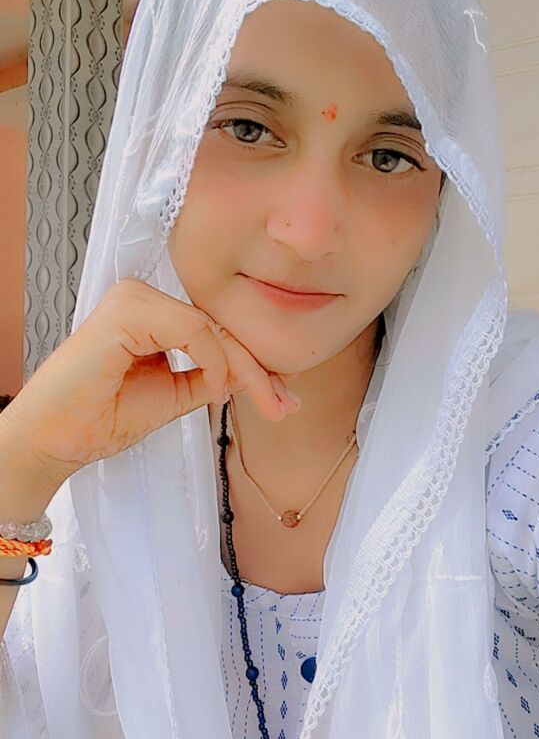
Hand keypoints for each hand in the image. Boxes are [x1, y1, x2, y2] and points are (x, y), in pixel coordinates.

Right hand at [0, 278, 300, 491]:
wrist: (54, 440)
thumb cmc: (98, 418)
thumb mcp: (172, 397)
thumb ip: (208, 379)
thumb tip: (254, 375)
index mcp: (150, 314)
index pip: (214, 331)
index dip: (252, 365)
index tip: (282, 400)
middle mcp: (142, 299)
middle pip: (218, 326)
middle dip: (258, 368)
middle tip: (285, 404)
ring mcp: (133, 300)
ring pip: (211, 327)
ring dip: (240, 367)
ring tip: (260, 401)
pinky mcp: (126, 311)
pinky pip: (192, 329)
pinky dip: (212, 360)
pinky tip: (213, 389)